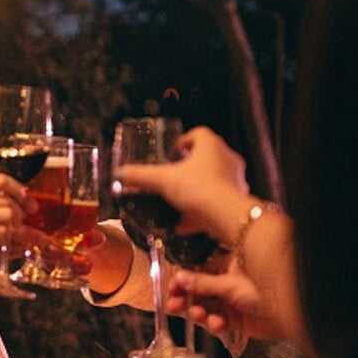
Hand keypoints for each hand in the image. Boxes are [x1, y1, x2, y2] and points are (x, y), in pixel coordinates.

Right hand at [0, 174, 32, 289]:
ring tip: (19, 241)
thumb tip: (20, 219)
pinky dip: (10, 242)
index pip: (2, 180)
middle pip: (10, 200)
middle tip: (27, 227)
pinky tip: (9, 248)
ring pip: (10, 215)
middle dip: (23, 215)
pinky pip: (4, 232)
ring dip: (18, 230)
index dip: (21, 192)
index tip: (30, 204)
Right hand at [114, 126, 250, 237]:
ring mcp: (235, 180)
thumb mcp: (163, 180)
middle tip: (173, 176)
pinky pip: (216, 203)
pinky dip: (200, 212)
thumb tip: (121, 174)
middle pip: (206, 157)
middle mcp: (227, 159)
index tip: (172, 151)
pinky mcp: (237, 201)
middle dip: (189, 167)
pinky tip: (183, 224)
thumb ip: (141, 176)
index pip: (199, 134)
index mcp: (211, 145)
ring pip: (213, 181)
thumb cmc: (200, 188)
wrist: (226, 216)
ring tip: (177, 202)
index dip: (184, 140)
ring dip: (196, 190)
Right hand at [164, 261, 269, 353]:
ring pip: (206, 308)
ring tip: (198, 315)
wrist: (290, 314)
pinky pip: (217, 322)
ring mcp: (231, 301)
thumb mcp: (230, 284)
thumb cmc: (271, 288)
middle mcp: (228, 282)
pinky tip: (217, 323)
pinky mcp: (235, 320)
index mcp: (228, 264)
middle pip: (198, 291)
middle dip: (186, 299)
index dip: (183, 280)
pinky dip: (214, 324)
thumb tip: (180, 279)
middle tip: (175, 305)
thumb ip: (203, 284)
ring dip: (199, 313)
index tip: (172, 288)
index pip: (197, 271)